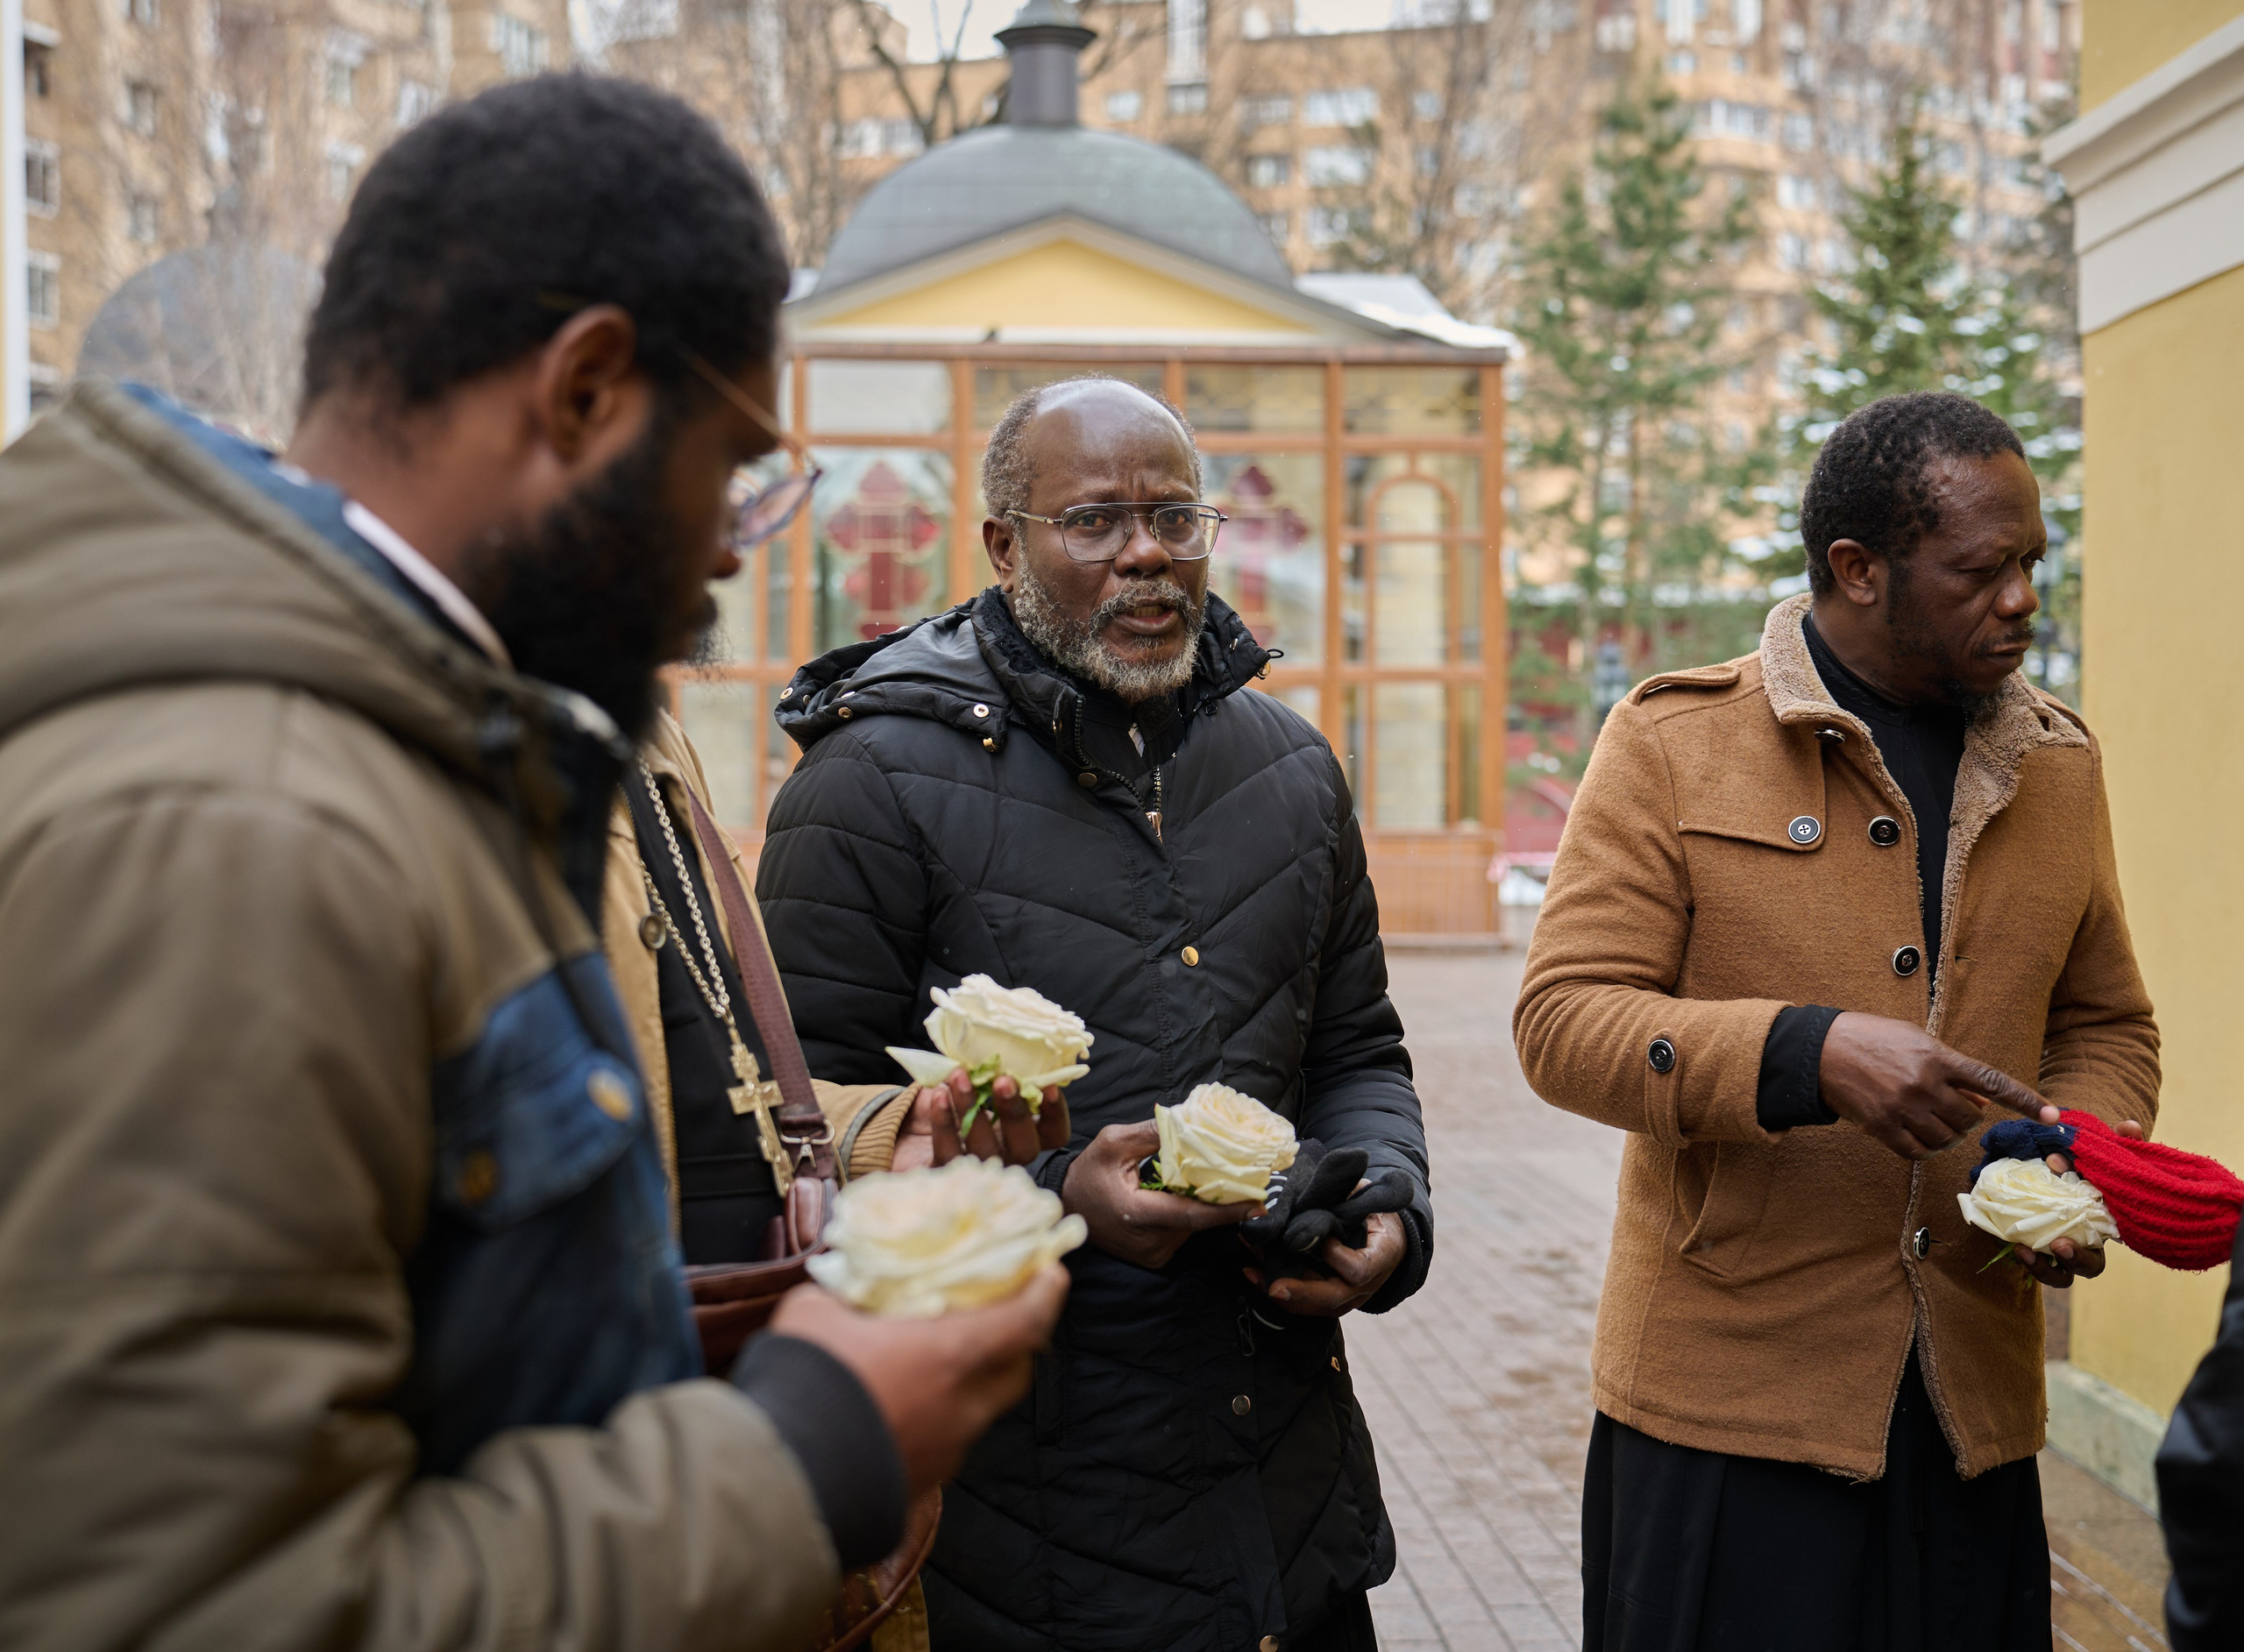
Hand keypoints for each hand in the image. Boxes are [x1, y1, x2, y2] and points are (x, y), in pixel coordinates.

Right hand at [768, 1266, 1068, 1497]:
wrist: (783, 1479)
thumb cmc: (809, 1382)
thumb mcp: (816, 1311)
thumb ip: (842, 1295)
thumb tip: (842, 1289)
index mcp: (952, 1357)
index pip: (1027, 1322)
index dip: (1045, 1294)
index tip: (1051, 1273)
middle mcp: (963, 1407)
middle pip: (1017, 1371)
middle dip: (1017, 1342)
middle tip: (997, 1317)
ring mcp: (945, 1452)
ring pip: (980, 1411)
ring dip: (970, 1385)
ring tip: (936, 1365)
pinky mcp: (920, 1484)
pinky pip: (945, 1443)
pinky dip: (937, 1420)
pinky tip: (902, 1408)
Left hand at [890, 1070, 1069, 1172]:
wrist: (911, 1126)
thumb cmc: (957, 1096)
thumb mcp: (978, 1081)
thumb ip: (993, 1072)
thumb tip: (996, 1048)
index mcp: (1024, 1133)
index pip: (1054, 1134)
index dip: (1056, 1114)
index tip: (1049, 1086)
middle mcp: (1007, 1155)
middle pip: (1025, 1148)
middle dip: (1015, 1113)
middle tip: (1003, 1080)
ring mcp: (979, 1168)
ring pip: (985, 1150)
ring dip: (972, 1110)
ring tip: (959, 1076)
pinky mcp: (946, 1172)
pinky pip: (948, 1152)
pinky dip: (943, 1122)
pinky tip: (938, 1096)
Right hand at [1061, 1120, 1256, 1268]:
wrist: (1067, 1206)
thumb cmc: (1088, 1172)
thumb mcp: (1113, 1143)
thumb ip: (1152, 1133)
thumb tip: (1188, 1122)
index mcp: (1138, 1214)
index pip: (1192, 1215)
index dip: (1227, 1210)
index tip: (1257, 1203)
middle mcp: (1150, 1241)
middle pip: (1197, 1219)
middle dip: (1218, 1197)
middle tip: (1241, 1176)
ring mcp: (1153, 1253)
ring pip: (1192, 1226)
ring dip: (1201, 1203)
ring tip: (1207, 1178)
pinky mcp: (1154, 1257)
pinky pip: (1181, 1232)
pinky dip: (1188, 1213)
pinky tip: (1183, 1193)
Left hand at [1244, 1209, 1405, 1316]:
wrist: (1386, 1242)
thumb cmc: (1376, 1216)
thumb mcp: (1369, 1203)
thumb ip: (1348, 1197)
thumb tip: (1321, 1185)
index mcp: (1379, 1260)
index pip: (1359, 1270)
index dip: (1338, 1258)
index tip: (1324, 1239)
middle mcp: (1363, 1286)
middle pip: (1331, 1298)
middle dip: (1301, 1292)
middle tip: (1275, 1287)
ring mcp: (1345, 1297)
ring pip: (1311, 1305)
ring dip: (1279, 1289)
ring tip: (1253, 1270)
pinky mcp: (1326, 1301)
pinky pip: (1300, 1303)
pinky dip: (1274, 1289)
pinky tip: (1253, 1273)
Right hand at [1818, 1013, 2043, 1159]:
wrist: (1820, 1050)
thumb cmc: (1871, 1038)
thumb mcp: (1916, 1040)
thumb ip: (1952, 1069)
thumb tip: (1982, 1104)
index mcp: (1936, 1056)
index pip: (1992, 1082)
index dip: (2025, 1100)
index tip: (2052, 1115)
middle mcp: (1924, 1084)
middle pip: (1969, 1119)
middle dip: (1965, 1117)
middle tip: (1949, 1107)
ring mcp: (1903, 1108)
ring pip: (1947, 1138)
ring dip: (1946, 1134)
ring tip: (1930, 1120)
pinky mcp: (1882, 1127)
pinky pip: (1919, 1151)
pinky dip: (1925, 1148)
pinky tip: (1917, 1135)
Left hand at [2021, 1102, 2142, 1287]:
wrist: (2049, 1172)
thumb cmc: (2084, 1167)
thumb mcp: (2100, 1153)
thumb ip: (2118, 1141)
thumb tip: (2129, 1126)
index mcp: (2107, 1222)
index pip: (2114, 1226)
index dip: (2107, 1217)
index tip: (2082, 1208)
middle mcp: (2087, 1243)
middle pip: (2092, 1265)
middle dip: (2078, 1258)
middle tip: (2061, 1244)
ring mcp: (2062, 1252)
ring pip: (2063, 1275)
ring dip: (2048, 1269)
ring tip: (2029, 1250)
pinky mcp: (2037, 1252)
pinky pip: (2039, 1269)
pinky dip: (2030, 1263)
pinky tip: (2016, 1247)